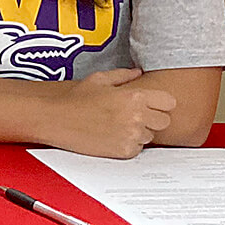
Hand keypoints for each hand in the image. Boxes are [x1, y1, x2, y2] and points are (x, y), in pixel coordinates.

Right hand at [46, 68, 176, 158]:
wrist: (55, 120)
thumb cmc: (74, 100)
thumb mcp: (98, 80)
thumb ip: (122, 76)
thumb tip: (137, 73)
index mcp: (134, 96)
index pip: (169, 102)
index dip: (160, 104)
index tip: (149, 105)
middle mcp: (136, 116)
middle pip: (164, 121)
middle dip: (152, 119)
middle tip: (133, 117)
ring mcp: (131, 135)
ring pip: (150, 136)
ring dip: (139, 132)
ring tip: (117, 126)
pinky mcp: (124, 151)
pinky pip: (137, 149)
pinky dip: (128, 144)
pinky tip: (111, 136)